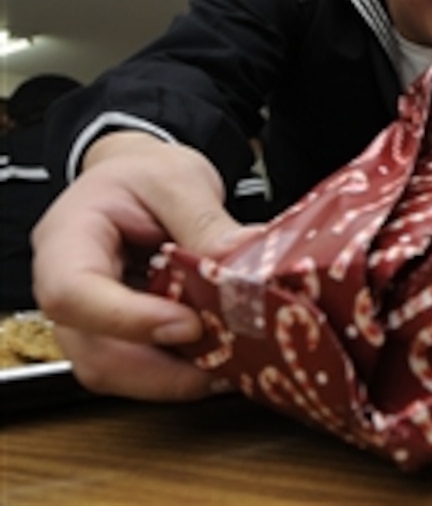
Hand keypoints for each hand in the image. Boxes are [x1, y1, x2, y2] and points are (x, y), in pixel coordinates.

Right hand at [32, 132, 249, 400]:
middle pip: (93, 352)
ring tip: (231, 362)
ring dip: (176, 378)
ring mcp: (89, 319)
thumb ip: (206, 223)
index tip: (188, 325)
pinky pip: (141, 370)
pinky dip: (181, 372)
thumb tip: (243, 266)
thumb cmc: (144, 176)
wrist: (139, 180)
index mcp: (67, 239)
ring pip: (117, 372)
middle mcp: (66, 288)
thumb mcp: (178, 180)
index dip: (128, 319)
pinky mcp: (119, 336)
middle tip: (227, 357)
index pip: (74, 292)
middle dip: (161, 369)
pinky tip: (221, 358)